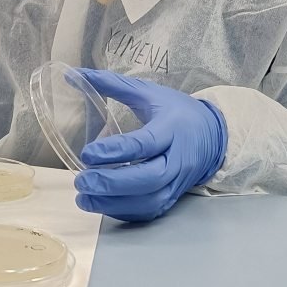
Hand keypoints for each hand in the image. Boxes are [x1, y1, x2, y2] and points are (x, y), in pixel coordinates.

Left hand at [73, 70, 226, 221]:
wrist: (212, 135)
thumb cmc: (176, 111)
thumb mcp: (148, 92)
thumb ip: (112, 84)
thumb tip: (75, 75)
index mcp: (172, 128)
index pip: (144, 143)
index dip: (115, 151)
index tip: (86, 154)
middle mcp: (177, 159)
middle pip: (148, 178)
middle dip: (113, 183)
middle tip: (82, 180)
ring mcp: (177, 182)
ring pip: (149, 201)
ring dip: (114, 203)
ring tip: (83, 197)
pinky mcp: (173, 197)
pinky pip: (149, 211)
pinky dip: (123, 211)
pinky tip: (101, 204)